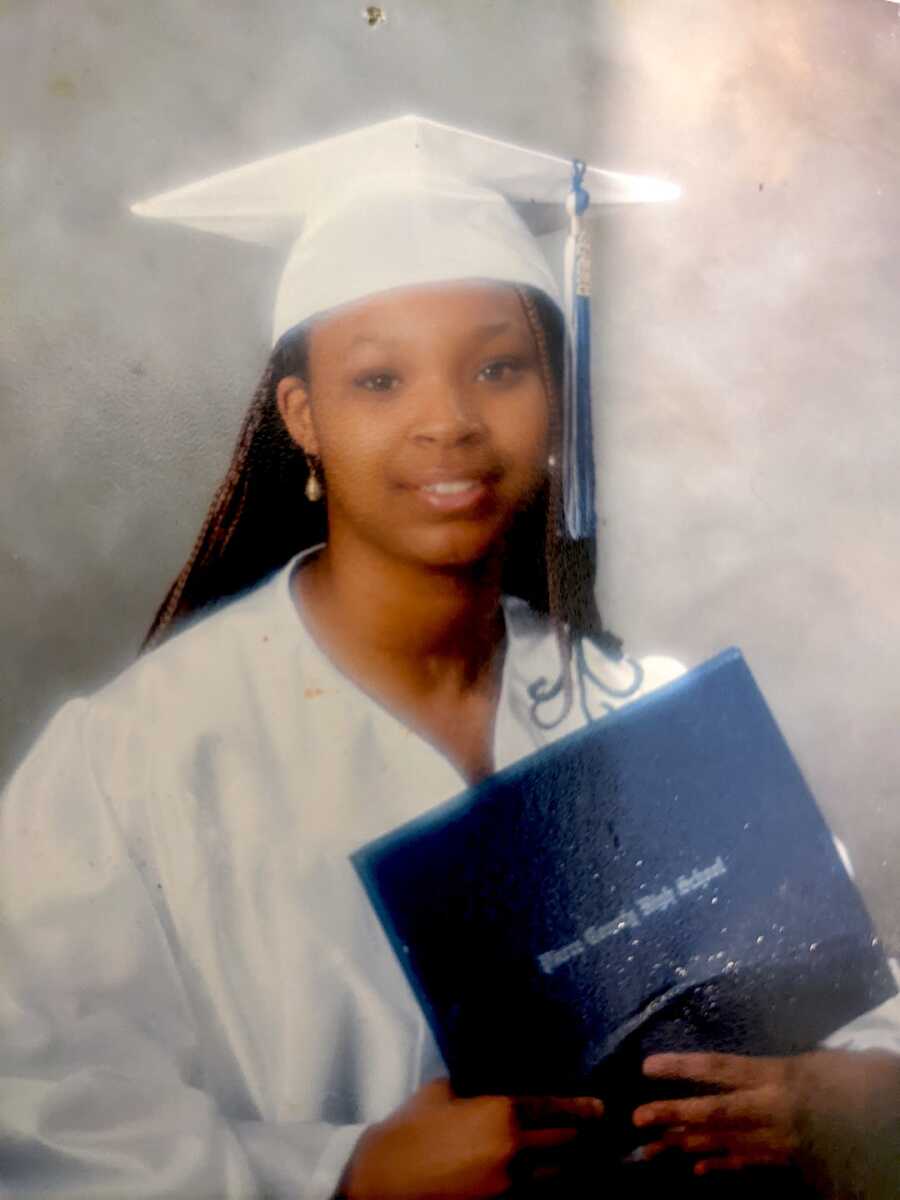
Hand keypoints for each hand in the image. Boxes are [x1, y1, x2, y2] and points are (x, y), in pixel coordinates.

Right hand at [339, 1077, 605, 1198]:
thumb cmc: (410, 1127)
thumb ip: (478, 1087)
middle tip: (596, 1130)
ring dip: (570, 1165)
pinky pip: (536, 1197)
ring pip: (557, 1177)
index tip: (600, 1109)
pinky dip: (546, 1185)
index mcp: (501, 1114)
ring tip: (579, 1156)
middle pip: (566, 1145)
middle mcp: (514, 1153)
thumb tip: (500, 1081)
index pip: (557, 1109)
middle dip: (583, 1136)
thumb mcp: (445, 1090)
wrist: (381, 1178)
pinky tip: (547, 1178)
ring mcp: (509, 1189)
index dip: (583, 1109)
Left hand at [632, 1048, 899, 1189]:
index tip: (648, 1066)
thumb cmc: (862, 1083)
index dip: (683, 1068)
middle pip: (714, 1113)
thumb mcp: (824, 1061)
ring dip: (685, 1145)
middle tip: (636, 1118)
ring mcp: (781, 1143)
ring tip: (650, 1148)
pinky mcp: (790, 1166)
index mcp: (780, 1075)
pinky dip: (721, 1167)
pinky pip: (749, 1167)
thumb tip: (752, 1070)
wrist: (892, 1130)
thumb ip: (785, 1067)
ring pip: (725, 1143)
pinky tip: (696, 1170)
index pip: (721, 1069)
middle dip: (673, 1115)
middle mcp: (774, 1110)